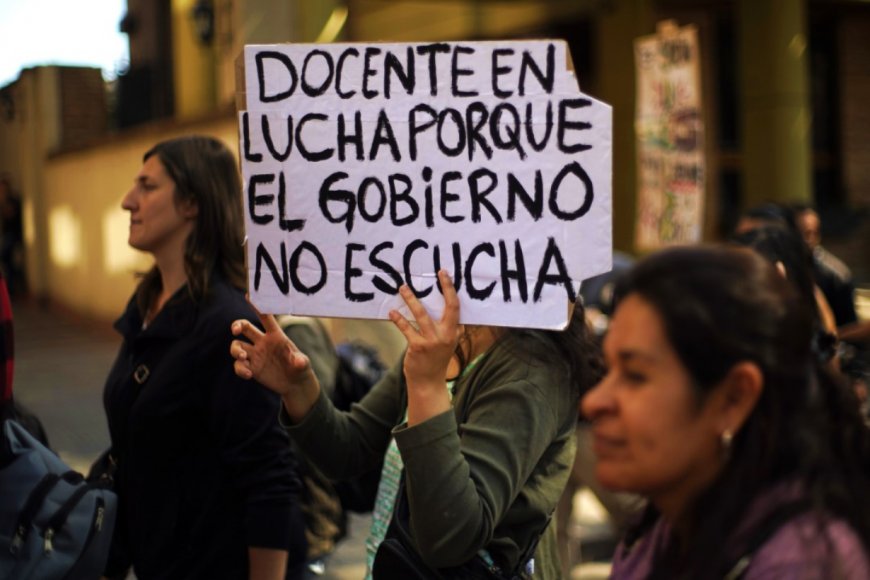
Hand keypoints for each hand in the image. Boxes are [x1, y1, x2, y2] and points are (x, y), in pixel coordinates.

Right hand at [230, 306, 319, 420]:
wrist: (295, 385)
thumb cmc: (301, 369)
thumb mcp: (303, 365)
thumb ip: (300, 361)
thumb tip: (299, 361)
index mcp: (276, 336)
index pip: (265, 318)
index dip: (257, 307)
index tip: (248, 296)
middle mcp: (263, 342)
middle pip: (245, 327)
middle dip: (237, 325)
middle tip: (235, 330)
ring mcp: (255, 355)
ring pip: (237, 345)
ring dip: (236, 350)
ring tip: (243, 357)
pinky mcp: (251, 368)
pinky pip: (238, 365)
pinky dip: (240, 368)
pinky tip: (249, 374)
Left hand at [389, 270, 459, 424]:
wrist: (428, 383)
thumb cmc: (435, 360)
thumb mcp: (447, 343)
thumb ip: (447, 328)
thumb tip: (439, 306)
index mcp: (454, 332)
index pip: (456, 307)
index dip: (450, 289)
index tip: (444, 273)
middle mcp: (447, 335)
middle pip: (449, 307)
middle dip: (444, 288)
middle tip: (436, 272)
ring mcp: (433, 342)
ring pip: (421, 315)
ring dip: (411, 299)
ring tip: (402, 287)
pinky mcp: (418, 347)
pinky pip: (407, 329)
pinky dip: (398, 319)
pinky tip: (392, 312)